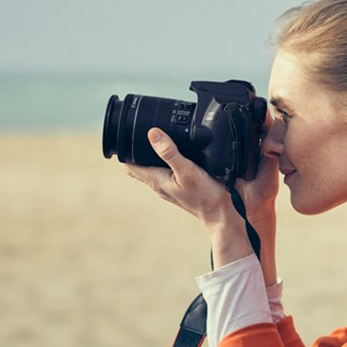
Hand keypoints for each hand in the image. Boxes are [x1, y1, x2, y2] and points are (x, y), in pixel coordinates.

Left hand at [123, 127, 278, 274]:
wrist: (222, 213)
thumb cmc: (205, 196)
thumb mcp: (187, 170)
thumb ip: (170, 153)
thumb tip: (153, 133)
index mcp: (156, 180)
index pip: (130, 166)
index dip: (125, 150)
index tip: (126, 135)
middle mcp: (160, 184)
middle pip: (140, 166)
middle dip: (137, 151)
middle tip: (140, 134)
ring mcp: (171, 187)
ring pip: (154, 169)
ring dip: (153, 156)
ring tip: (158, 141)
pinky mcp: (182, 187)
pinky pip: (168, 172)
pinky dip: (168, 162)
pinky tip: (179, 155)